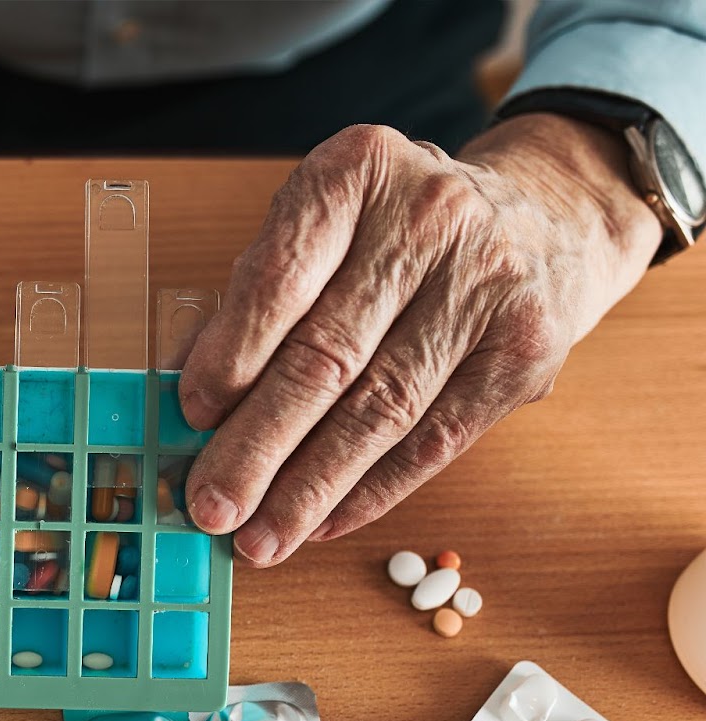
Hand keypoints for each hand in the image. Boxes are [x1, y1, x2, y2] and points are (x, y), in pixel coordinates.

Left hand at [178, 115, 661, 565]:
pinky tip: (321, 523)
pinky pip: (434, 440)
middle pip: (328, 355)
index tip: (190, 416)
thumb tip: (187, 393)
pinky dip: (371, 491)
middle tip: (211, 505)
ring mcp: (487, 285)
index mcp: (357, 172)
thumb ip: (253, 299)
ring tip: (259, 537)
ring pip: (381, 410)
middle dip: (258, 445)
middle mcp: (429, 220)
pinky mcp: (524, 353)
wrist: (542, 217)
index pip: (280, 276)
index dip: (230, 356)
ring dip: (310, 487)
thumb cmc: (394, 231)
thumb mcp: (321, 228)